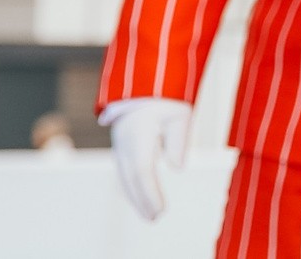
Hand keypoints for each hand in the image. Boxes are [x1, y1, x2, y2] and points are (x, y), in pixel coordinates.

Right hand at [105, 98, 192, 221]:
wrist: (145, 82)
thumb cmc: (167, 96)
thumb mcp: (180, 112)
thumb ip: (179, 139)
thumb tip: (177, 167)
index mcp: (139, 132)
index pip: (143, 170)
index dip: (150, 193)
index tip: (161, 209)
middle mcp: (125, 141)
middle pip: (130, 178)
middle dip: (142, 200)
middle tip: (156, 217)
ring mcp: (120, 144)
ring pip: (124, 177)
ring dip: (135, 197)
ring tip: (150, 215)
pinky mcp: (121, 146)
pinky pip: (124, 172)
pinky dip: (132, 187)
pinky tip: (141, 199)